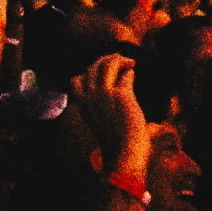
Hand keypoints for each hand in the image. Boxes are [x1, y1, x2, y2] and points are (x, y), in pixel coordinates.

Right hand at [71, 54, 150, 185]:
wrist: (125, 151)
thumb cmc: (117, 139)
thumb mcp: (101, 120)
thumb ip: (102, 103)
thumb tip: (119, 80)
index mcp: (83, 106)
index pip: (77, 80)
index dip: (89, 72)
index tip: (103, 73)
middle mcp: (90, 98)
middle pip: (92, 68)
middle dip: (106, 60)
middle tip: (120, 62)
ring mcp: (104, 95)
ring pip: (107, 64)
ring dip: (119, 59)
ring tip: (130, 63)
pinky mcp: (121, 94)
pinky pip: (126, 74)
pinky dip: (130, 71)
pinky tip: (134, 72)